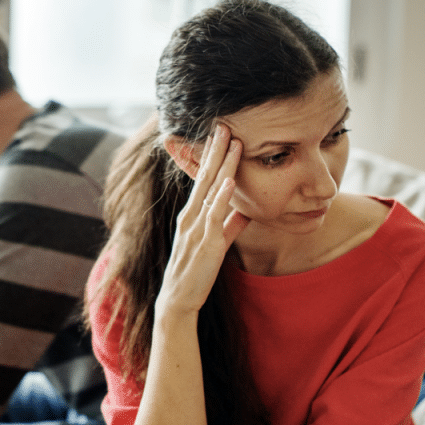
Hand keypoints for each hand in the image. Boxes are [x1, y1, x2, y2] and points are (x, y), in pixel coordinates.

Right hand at [157, 124, 249, 314]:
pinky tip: (230, 181)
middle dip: (216, 151)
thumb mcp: (215, 243)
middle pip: (204, 177)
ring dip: (222, 165)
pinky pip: (214, 216)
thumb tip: (246, 211)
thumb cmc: (195, 271)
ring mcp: (196, 228)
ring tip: (232, 143)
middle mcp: (190, 216)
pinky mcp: (205, 243)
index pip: (203, 179)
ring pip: (210, 190)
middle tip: (225, 125)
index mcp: (192, 214)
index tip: (222, 135)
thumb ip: (230, 225)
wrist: (178, 299)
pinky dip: (222, 197)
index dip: (212, 157)